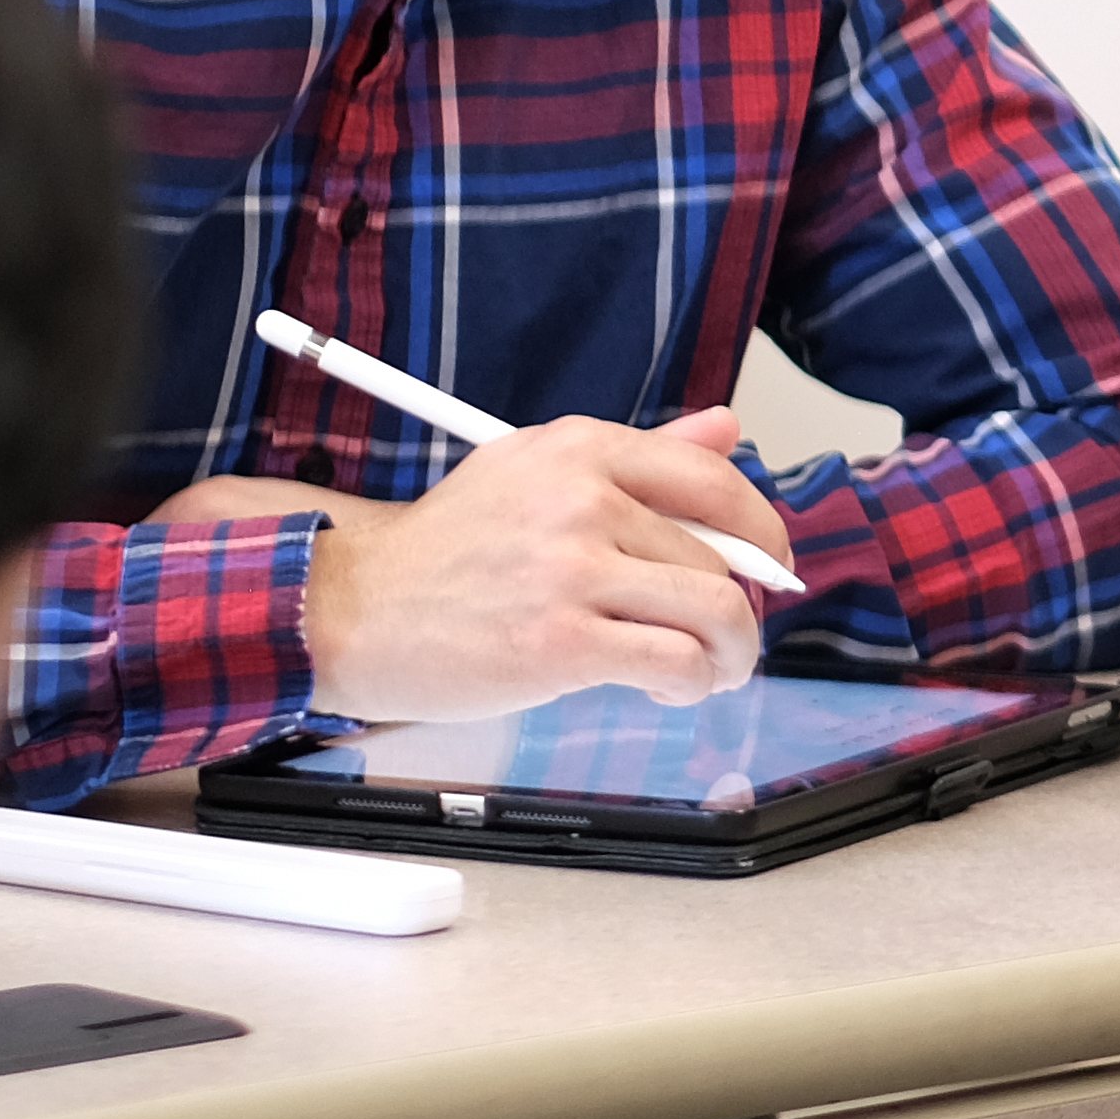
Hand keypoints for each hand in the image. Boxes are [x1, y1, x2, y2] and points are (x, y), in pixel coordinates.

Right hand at [234, 406, 800, 716]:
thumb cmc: (445, 551)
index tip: (768, 564)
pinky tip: (672, 689)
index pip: (713, 480)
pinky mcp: (561, 643)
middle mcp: (582, 499)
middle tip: (728, 637)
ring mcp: (572, 570)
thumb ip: (639, 457)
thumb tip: (726, 428)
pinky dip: (694, 684)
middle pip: (721, 554)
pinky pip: (677, 663)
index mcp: (581, 450)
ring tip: (712, 671)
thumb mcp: (534, 473)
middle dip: (742, 607)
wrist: (351, 607)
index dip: (761, 529)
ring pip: (715, 609)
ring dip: (733, 653)